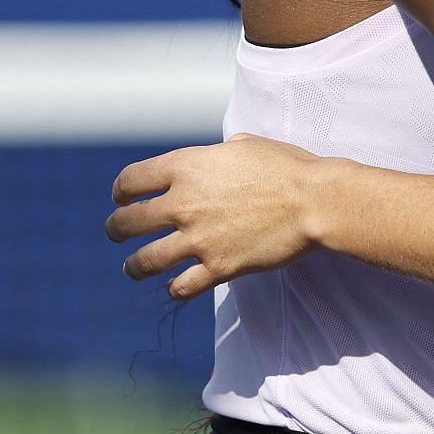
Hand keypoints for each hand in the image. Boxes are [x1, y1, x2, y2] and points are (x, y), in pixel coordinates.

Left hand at [106, 135, 325, 299]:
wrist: (316, 201)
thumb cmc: (288, 168)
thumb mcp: (247, 145)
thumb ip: (216, 156)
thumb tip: (213, 161)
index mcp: (186, 167)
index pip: (131, 180)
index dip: (122, 190)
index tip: (123, 198)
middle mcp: (183, 204)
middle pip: (126, 223)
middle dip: (117, 229)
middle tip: (118, 233)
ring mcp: (198, 239)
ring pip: (143, 261)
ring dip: (134, 265)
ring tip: (134, 267)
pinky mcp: (218, 268)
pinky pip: (179, 288)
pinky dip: (174, 288)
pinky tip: (176, 285)